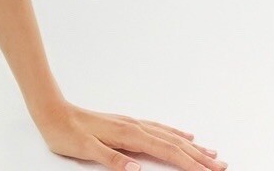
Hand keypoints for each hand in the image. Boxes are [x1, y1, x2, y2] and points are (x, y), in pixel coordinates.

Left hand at [34, 101, 225, 170]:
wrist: (49, 109)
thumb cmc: (64, 131)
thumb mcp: (84, 149)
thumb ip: (111, 159)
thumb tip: (136, 169)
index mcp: (129, 135)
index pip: (167, 152)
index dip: (191, 164)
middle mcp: (134, 127)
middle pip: (175, 144)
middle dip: (200, 157)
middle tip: (223, 166)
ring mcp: (131, 123)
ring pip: (169, 135)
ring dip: (192, 146)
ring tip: (212, 153)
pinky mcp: (125, 123)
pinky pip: (158, 128)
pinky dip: (175, 133)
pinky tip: (183, 134)